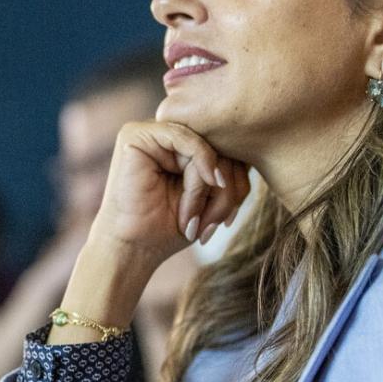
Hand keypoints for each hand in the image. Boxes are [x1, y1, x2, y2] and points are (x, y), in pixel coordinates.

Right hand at [91, 121, 250, 266]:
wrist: (132, 249)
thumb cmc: (168, 227)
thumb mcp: (209, 196)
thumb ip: (225, 170)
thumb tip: (250, 154)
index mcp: (179, 147)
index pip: (224, 148)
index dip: (237, 182)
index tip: (228, 220)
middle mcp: (164, 135)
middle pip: (217, 145)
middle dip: (226, 188)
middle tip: (214, 224)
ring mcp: (149, 132)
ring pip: (204, 144)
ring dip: (206, 187)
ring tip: (194, 219)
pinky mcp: (135, 135)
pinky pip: (186, 139)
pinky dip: (199, 168)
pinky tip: (198, 194)